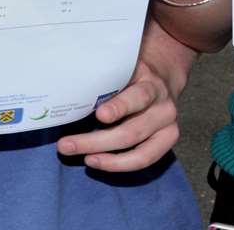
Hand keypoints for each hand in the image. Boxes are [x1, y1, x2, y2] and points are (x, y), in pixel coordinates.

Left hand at [56, 46, 186, 171]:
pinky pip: (144, 160)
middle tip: (66, 145)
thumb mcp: (124, 68)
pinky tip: (99, 162)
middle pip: (131, 131)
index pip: (139, 97)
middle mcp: (163, 107)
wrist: (161, 77)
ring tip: (82, 158)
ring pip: (138, 151)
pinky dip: (119, 165)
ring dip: (107, 159)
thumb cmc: (133, 74)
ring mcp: (167, 126)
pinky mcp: (167, 141)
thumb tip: (69, 89)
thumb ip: (107, 78)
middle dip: (96, 141)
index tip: (99, 115)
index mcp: (152, 84)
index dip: (119, 108)